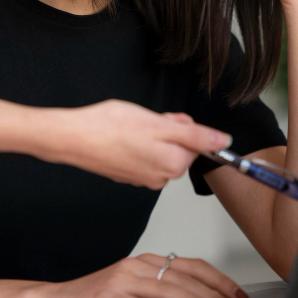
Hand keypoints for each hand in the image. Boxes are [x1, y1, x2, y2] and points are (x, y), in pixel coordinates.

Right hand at [27, 253, 252, 297]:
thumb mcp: (135, 292)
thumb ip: (162, 294)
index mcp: (147, 261)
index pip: (192, 265)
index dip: (220, 279)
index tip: (241, 296)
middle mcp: (138, 265)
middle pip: (186, 278)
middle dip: (216, 295)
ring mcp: (123, 279)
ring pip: (169, 289)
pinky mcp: (110, 297)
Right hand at [53, 100, 231, 189]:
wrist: (73, 138)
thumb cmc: (111, 127)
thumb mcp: (160, 124)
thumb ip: (196, 135)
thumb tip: (224, 143)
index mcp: (173, 164)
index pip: (197, 142)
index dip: (182, 125)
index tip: (166, 119)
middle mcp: (161, 177)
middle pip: (179, 147)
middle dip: (168, 130)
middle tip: (146, 120)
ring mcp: (143, 178)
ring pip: (160, 150)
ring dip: (152, 135)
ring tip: (130, 127)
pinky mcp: (128, 174)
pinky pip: (143, 155)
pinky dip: (137, 143)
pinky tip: (122, 136)